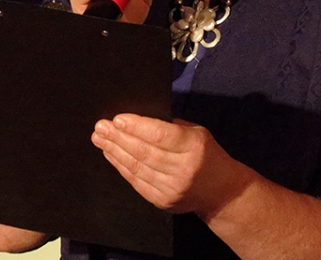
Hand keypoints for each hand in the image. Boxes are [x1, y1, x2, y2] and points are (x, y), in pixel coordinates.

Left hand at [91, 114, 243, 217]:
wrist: (221, 193)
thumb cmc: (207, 154)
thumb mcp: (197, 133)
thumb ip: (171, 126)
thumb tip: (137, 119)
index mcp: (194, 146)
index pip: (160, 135)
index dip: (137, 126)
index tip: (117, 119)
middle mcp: (183, 169)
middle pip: (144, 151)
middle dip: (118, 138)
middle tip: (100, 127)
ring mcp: (172, 188)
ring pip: (137, 167)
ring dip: (114, 151)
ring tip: (99, 139)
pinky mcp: (162, 201)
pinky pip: (136, 182)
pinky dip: (121, 167)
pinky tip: (110, 155)